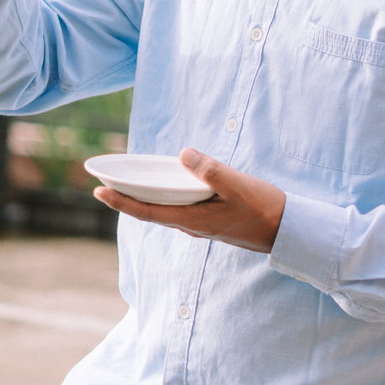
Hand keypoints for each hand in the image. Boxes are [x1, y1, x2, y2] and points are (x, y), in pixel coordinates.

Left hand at [93, 149, 285, 253]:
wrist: (286, 231)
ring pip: (164, 211)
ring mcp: (200, 225)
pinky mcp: (210, 221)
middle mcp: (191, 226)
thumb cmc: (262, 209)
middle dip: (125, 198)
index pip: (147, 211)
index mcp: (192, 220)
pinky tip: (167, 186)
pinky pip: (178, 209)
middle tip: (102, 184)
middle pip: (150, 212)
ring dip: (143, 198)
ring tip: (126, 184)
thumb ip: (211, 171)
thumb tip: (185, 154)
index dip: (120, 201)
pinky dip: (164, 198)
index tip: (98, 191)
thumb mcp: (237, 186)